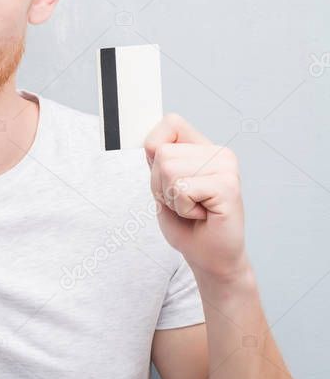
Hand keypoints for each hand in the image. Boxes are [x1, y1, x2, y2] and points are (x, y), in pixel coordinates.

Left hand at [143, 113, 248, 281]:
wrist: (210, 256)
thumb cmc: (187, 224)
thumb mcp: (162, 185)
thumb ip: (157, 159)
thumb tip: (150, 141)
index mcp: (204, 147)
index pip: (171, 122)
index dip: (156, 149)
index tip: (169, 179)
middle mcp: (219, 152)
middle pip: (162, 153)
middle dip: (160, 185)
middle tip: (184, 202)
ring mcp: (226, 167)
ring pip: (168, 169)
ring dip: (172, 197)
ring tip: (193, 208)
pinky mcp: (228, 185)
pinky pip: (182, 188)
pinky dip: (182, 208)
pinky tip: (202, 215)